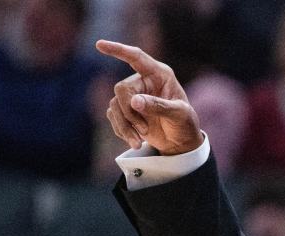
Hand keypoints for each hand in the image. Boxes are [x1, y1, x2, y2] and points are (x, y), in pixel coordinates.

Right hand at [95, 39, 203, 154]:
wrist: (180, 142)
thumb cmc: (185, 124)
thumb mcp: (179, 115)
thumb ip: (159, 106)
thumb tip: (134, 101)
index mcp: (159, 75)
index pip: (136, 57)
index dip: (118, 50)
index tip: (100, 45)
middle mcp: (143, 81)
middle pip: (121, 89)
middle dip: (129, 112)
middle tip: (144, 129)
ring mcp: (133, 95)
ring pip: (115, 105)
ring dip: (125, 126)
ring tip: (139, 142)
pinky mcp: (125, 110)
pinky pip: (113, 117)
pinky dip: (122, 130)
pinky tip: (135, 140)